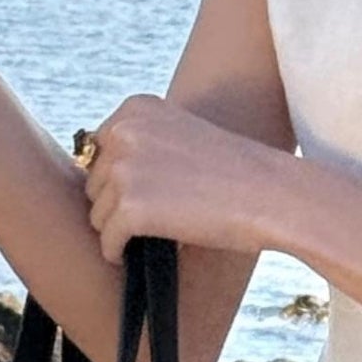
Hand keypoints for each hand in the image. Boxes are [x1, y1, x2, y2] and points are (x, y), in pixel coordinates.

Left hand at [79, 94, 281, 264]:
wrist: (272, 195)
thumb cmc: (234, 171)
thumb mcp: (181, 135)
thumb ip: (140, 141)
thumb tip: (89, 163)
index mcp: (135, 107)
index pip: (99, 152)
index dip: (125, 179)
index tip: (159, 189)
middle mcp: (124, 132)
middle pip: (94, 185)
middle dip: (121, 205)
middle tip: (166, 212)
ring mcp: (125, 169)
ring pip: (98, 215)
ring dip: (124, 230)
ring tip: (165, 228)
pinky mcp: (129, 207)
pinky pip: (107, 242)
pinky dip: (121, 253)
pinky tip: (148, 252)